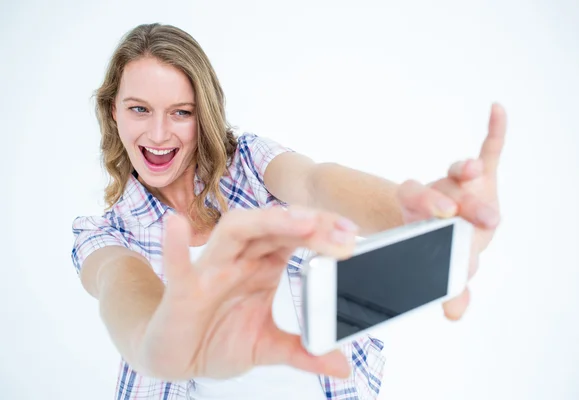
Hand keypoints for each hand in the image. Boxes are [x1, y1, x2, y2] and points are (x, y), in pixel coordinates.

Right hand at [135, 206, 358, 380]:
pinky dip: (176, 247)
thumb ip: (303, 352)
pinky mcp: (183, 291)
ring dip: (267, 222)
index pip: (296, 237)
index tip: (352, 235)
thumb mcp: (268, 347)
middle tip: (340, 230)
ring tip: (299, 220)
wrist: (178, 357)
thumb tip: (342, 367)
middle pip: (273, 226)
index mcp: (263, 266)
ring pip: (236, 231)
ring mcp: (211, 270)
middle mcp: (239, 258)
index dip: (322, 232)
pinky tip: (176, 227)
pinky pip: (178, 267)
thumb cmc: (219, 340)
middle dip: (307, 224)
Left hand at [397, 103, 506, 319]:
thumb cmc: (444, 248)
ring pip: (460, 172)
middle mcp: (436, 193)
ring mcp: (457, 183)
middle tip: (474, 213)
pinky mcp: (482, 176)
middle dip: (457, 200)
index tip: (442, 214)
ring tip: (475, 170)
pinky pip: (490, 150)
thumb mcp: (446, 269)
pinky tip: (497, 110)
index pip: (414, 200)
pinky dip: (495, 131)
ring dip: (467, 169)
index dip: (426, 205)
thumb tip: (455, 313)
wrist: (445, 229)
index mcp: (418, 212)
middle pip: (440, 189)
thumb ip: (451, 288)